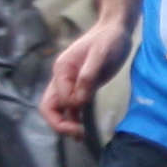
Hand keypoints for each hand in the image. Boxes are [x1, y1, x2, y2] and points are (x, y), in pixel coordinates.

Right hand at [41, 16, 127, 134]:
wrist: (116, 30)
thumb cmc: (109, 39)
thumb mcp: (100, 55)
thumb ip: (88, 76)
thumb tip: (79, 99)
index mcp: (62, 70)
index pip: (58, 98)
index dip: (69, 108)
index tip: (85, 107)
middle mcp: (62, 78)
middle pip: (50, 106)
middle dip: (59, 123)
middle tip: (77, 133)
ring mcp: (71, 84)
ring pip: (60, 110)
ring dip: (66, 124)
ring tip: (79, 136)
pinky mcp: (83, 88)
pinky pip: (73, 108)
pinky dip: (74, 120)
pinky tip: (81, 132)